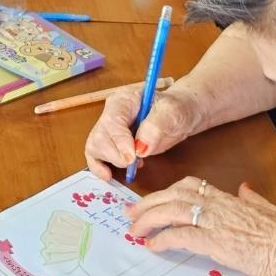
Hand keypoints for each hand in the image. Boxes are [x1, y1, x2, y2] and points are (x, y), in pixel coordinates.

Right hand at [85, 85, 200, 179]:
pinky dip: (99, 167)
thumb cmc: (176, 110)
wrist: (180, 116)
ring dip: (111, 161)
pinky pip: (95, 156)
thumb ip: (156, 126)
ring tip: (133, 164)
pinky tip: (109, 175)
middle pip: (99, 136)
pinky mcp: (110, 143)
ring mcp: (109, 128)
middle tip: (134, 162)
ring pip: (95, 147)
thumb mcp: (173, 113)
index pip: (111, 121)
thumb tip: (140, 147)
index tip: (132, 156)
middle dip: (115, 154)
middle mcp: (111, 112)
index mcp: (124, 99)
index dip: (119, 141)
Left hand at [125, 177, 275, 275]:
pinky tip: (152, 246)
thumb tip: (245, 188)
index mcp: (230, 199)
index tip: (155, 199)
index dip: (169, 191)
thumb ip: (252, 198)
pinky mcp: (216, 242)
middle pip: (174, 195)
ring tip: (135, 229)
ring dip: (149, 218)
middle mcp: (220, 206)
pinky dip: (163, 239)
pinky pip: (181, 236)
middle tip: (131, 213)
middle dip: (149, 202)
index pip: (192, 186)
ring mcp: (217, 222)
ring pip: (172, 210)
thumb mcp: (269, 210)